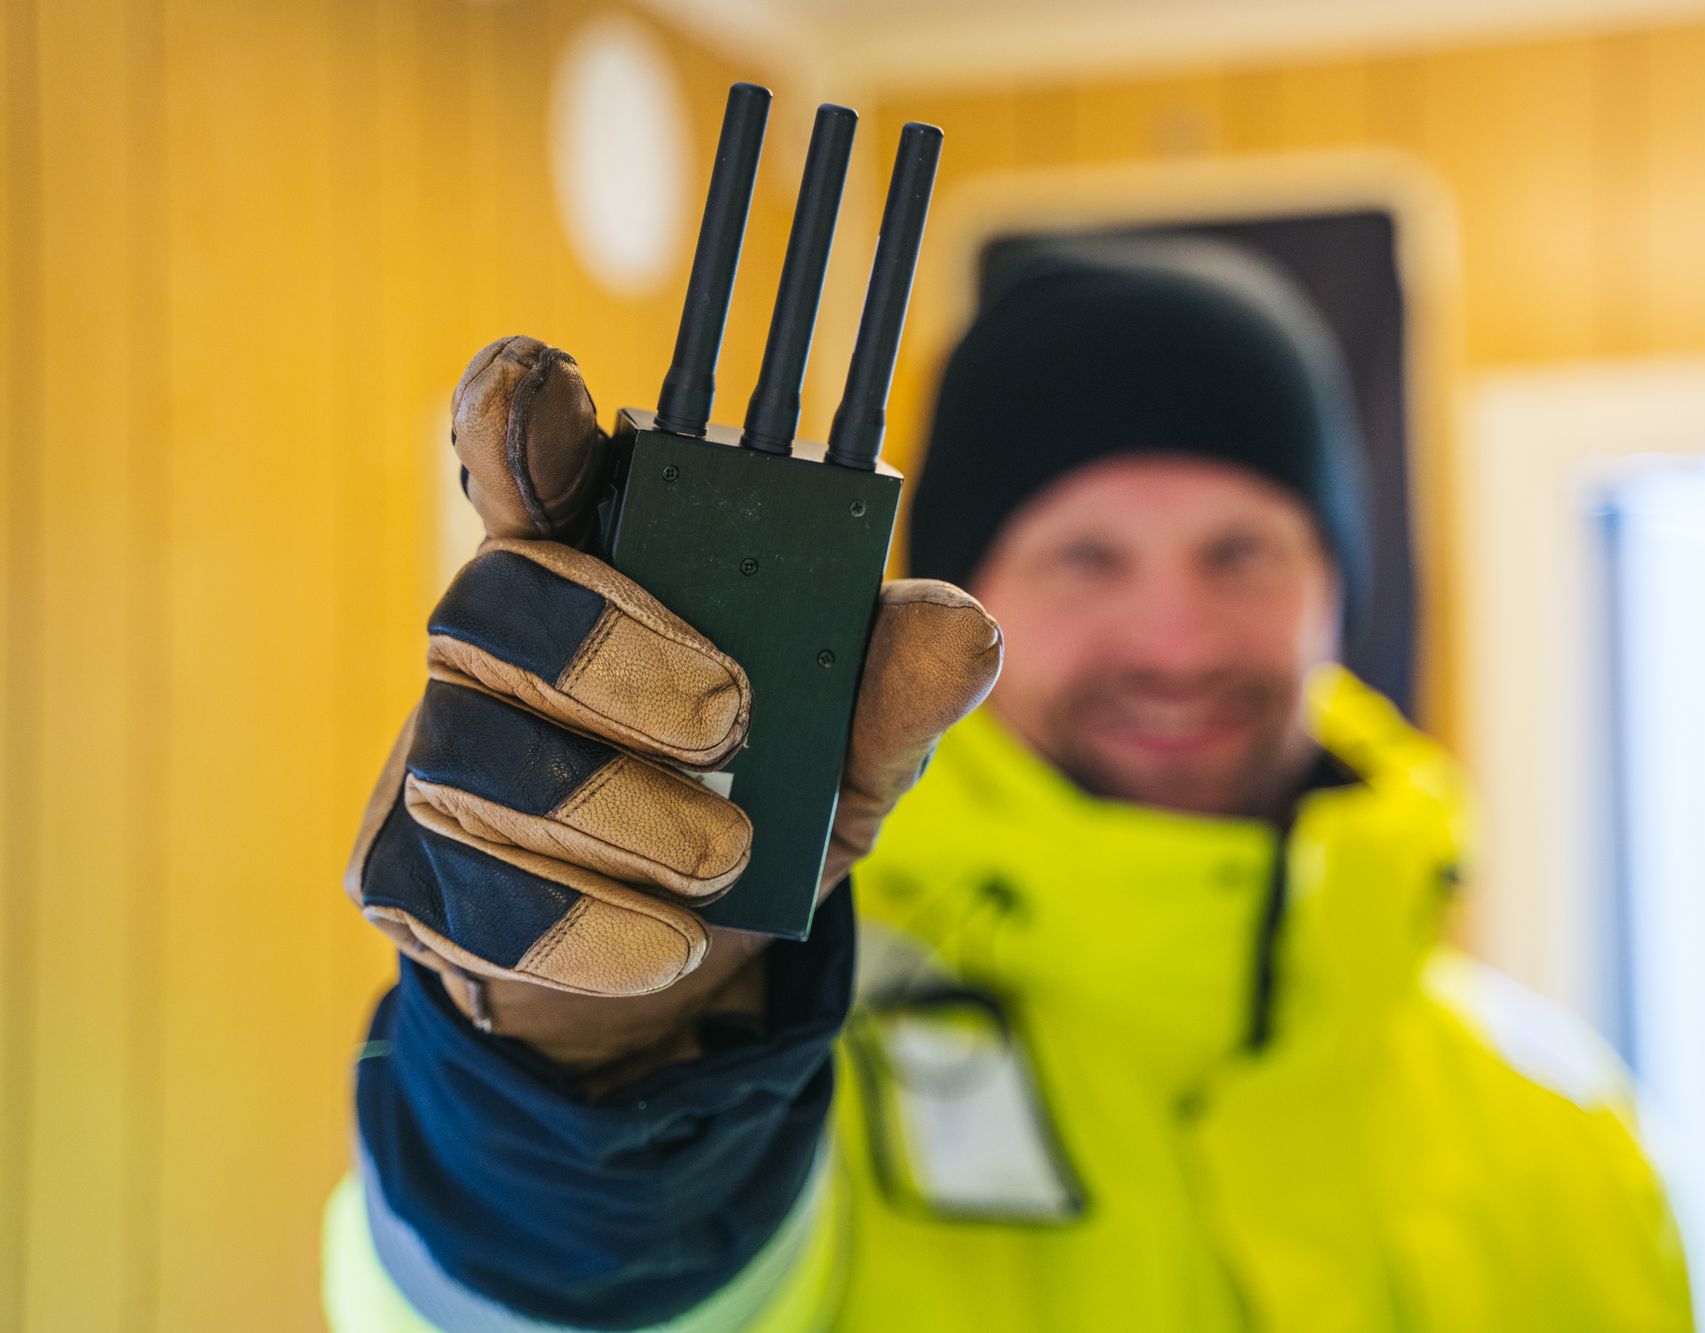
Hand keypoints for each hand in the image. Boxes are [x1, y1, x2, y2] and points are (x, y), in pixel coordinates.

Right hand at [344, 336, 1001, 1069]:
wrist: (675, 979)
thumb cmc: (755, 820)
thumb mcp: (847, 761)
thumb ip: (894, 691)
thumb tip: (960, 625)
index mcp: (594, 574)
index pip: (526, 467)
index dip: (517, 415)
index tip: (547, 381)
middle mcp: (496, 649)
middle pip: (495, 600)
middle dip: (612, 652)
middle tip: (730, 717)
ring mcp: (436, 761)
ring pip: (474, 756)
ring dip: (615, 810)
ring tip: (724, 861)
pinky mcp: (410, 879)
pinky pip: (472, 893)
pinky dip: (586, 926)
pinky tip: (667, 941)